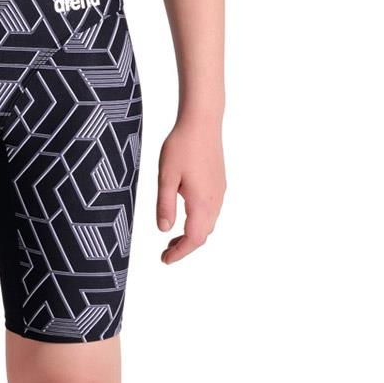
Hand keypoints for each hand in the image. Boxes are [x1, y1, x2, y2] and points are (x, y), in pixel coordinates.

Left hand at [156, 115, 225, 263]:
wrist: (202, 121)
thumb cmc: (181, 145)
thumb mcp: (166, 176)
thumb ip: (165, 205)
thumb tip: (164, 230)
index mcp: (202, 202)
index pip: (194, 238)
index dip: (180, 253)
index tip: (165, 260)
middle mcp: (215, 200)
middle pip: (203, 234)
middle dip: (185, 246)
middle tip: (166, 251)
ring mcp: (219, 191)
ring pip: (209, 222)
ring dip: (193, 233)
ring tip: (173, 235)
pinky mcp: (219, 182)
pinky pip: (212, 210)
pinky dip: (199, 220)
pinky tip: (186, 213)